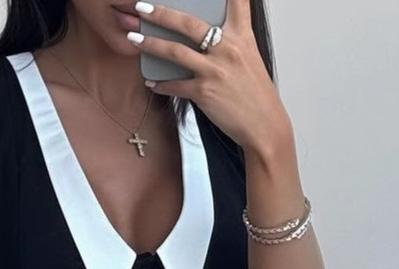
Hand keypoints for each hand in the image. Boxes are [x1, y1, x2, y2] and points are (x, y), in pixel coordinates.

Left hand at [128, 0, 293, 156]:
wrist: (264, 125)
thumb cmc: (255, 94)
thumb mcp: (249, 58)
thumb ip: (231, 41)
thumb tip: (208, 36)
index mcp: (241, 36)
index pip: (236, 1)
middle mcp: (228, 48)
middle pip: (188, 24)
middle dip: (161, 13)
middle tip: (142, 6)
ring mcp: (215, 70)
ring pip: (175, 52)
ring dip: (150, 44)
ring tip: (134, 39)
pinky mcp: (204, 92)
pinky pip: (175, 85)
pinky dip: (161, 84)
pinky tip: (152, 83)